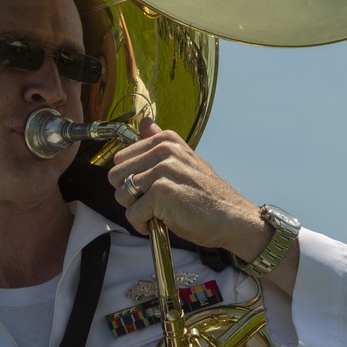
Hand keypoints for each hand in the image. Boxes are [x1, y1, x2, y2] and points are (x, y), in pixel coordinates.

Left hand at [108, 121, 266, 259]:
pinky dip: (142, 225)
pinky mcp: (162, 192)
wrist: (231, 218)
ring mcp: (162, 170)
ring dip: (137, 211)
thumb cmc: (206, 196)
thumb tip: (145, 122)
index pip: (121, 158)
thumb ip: (160, 141)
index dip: (129, 179)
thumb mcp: (184, 161)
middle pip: (116, 176)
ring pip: (122, 195)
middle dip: (128, 195)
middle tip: (152, 204)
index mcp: (166, 140)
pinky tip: (161, 224)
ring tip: (159, 212)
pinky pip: (132, 214)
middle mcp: (163, 150)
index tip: (149, 189)